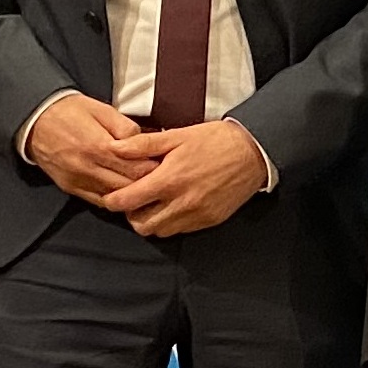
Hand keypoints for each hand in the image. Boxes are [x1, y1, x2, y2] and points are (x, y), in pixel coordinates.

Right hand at [26, 93, 152, 205]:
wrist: (35, 119)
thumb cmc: (72, 111)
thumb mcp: (103, 110)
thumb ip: (127, 128)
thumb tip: (147, 143)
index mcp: (98, 146)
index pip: (137, 168)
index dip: (155, 169)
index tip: (165, 165)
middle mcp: (88, 167)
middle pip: (128, 185)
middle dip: (148, 183)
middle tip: (161, 178)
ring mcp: (78, 180)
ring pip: (115, 197)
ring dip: (133, 194)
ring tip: (146, 186)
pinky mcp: (71, 187)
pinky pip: (99, 202)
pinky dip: (115, 199)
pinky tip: (126, 193)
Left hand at [101, 119, 267, 237]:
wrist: (254, 152)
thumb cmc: (215, 141)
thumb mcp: (176, 136)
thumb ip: (142, 145)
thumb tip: (114, 147)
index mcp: (169, 180)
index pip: (126, 202)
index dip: (113, 200)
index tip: (113, 194)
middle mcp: (182, 202)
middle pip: (140, 224)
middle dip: (132, 214)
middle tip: (135, 199)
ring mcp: (197, 214)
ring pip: (160, 231)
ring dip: (152, 220)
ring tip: (155, 203)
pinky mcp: (210, 220)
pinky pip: (181, 230)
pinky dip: (172, 222)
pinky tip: (175, 205)